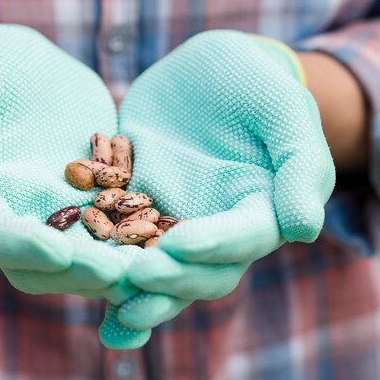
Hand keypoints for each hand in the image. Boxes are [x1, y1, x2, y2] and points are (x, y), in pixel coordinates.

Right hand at [0, 24, 150, 347]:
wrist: (28, 64)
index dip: (23, 250)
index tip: (60, 252)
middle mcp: (22, 222)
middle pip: (47, 263)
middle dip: (84, 271)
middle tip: (121, 274)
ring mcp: (65, 215)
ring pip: (91, 254)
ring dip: (122, 267)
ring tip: (158, 270)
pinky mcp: (101, 201)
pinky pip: (123, 225)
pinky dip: (146, 237)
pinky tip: (177, 240)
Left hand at [102, 31, 335, 341]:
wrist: (204, 69)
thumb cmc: (254, 81)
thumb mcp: (284, 108)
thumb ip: (300, 165)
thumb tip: (303, 231)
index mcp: (262, 211)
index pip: (244, 240)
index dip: (213, 245)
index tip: (177, 243)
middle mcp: (219, 229)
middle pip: (201, 272)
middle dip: (171, 280)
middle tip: (135, 277)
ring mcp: (176, 223)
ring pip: (159, 268)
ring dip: (135, 291)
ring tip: (107, 310)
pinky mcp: (138, 210)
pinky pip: (119, 240)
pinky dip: (102, 262)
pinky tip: (76, 275)